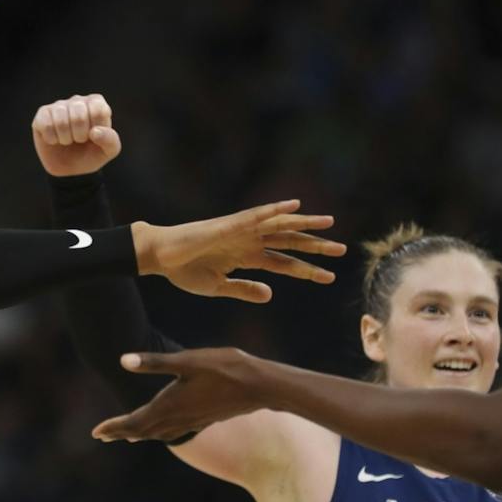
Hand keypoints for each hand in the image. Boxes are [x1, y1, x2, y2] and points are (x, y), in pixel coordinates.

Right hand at [33, 94, 120, 176]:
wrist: (71, 168)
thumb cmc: (91, 154)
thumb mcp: (108, 151)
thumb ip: (110, 140)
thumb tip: (95, 132)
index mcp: (96, 103)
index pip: (98, 111)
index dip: (95, 130)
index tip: (94, 137)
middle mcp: (77, 100)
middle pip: (78, 114)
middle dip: (79, 135)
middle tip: (79, 140)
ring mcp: (58, 106)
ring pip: (60, 119)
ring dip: (65, 138)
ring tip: (67, 141)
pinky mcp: (43, 114)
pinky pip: (45, 124)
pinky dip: (51, 138)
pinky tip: (54, 140)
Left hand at [92, 349, 264, 441]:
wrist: (260, 386)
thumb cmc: (224, 368)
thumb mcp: (187, 361)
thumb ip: (155, 363)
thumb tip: (123, 361)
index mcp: (170, 405)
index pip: (134, 422)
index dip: (114, 428)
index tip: (96, 433)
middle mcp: (179, 418)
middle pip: (143, 431)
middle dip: (121, 432)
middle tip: (103, 435)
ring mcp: (193, 421)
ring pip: (159, 433)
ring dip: (141, 433)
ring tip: (127, 434)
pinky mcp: (204, 419)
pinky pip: (174, 431)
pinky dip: (160, 431)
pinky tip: (164, 427)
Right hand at [132, 200, 346, 300]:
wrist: (160, 257)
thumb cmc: (184, 271)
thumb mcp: (219, 287)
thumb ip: (244, 290)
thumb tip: (271, 294)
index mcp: (247, 258)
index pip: (284, 264)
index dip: (307, 270)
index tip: (329, 277)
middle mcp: (249, 242)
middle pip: (289, 242)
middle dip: (315, 246)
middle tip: (342, 249)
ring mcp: (240, 231)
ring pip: (279, 226)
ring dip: (303, 224)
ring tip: (328, 223)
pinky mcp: (228, 225)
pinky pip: (255, 215)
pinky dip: (275, 210)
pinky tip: (294, 207)